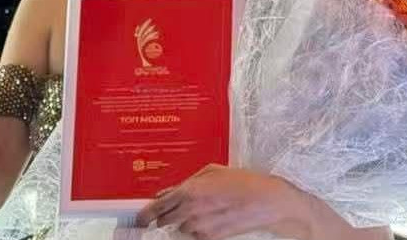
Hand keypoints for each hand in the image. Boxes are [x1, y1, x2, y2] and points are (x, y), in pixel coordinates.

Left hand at [134, 166, 308, 239]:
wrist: (266, 202)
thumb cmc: (241, 182)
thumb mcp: (211, 173)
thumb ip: (185, 182)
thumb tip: (166, 192)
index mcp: (189, 190)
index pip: (157, 206)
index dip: (145, 214)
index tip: (140, 219)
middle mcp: (190, 210)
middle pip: (164, 220)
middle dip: (163, 217)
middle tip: (168, 213)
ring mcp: (200, 227)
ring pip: (180, 228)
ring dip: (183, 222)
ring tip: (201, 211)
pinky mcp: (211, 238)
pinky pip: (195, 235)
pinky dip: (197, 229)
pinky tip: (211, 218)